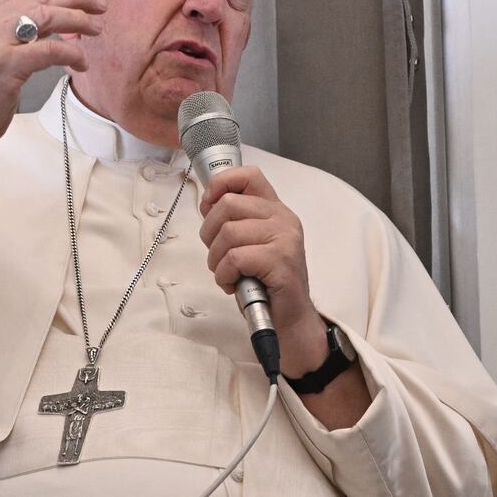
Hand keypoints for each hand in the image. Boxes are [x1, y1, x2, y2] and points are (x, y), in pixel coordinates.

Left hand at [199, 167, 328, 376]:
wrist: (289, 320)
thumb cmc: (265, 283)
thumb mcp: (250, 243)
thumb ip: (235, 221)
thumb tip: (207, 202)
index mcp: (276, 210)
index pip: (249, 176)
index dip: (221, 184)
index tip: (209, 206)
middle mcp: (283, 219)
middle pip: (228, 204)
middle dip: (210, 233)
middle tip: (219, 256)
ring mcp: (285, 238)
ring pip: (228, 232)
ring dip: (216, 260)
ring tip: (228, 274)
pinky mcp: (280, 261)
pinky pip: (235, 258)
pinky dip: (224, 275)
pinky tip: (234, 284)